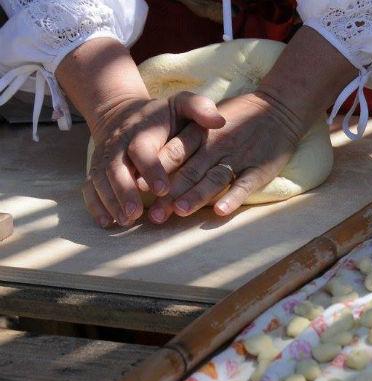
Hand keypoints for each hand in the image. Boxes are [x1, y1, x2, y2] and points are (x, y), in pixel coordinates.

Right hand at [84, 92, 224, 226]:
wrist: (122, 113)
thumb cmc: (162, 115)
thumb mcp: (181, 105)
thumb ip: (200, 108)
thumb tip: (219, 120)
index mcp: (141, 130)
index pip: (141, 149)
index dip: (150, 169)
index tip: (163, 190)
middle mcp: (118, 144)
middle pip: (116, 168)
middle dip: (125, 191)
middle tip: (136, 213)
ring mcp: (104, 158)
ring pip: (101, 180)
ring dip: (111, 202)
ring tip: (126, 221)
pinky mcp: (96, 170)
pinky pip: (90, 188)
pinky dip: (95, 206)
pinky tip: (107, 223)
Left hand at [147, 91, 301, 222]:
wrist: (279, 108)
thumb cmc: (239, 118)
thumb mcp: (208, 121)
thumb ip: (186, 140)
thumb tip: (155, 164)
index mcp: (202, 133)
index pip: (174, 151)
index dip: (157, 168)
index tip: (137, 185)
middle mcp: (217, 146)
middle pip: (190, 171)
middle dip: (171, 193)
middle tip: (154, 213)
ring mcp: (239, 158)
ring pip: (214, 179)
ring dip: (197, 195)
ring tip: (181, 211)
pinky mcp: (259, 169)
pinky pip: (244, 185)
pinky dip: (233, 198)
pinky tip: (220, 210)